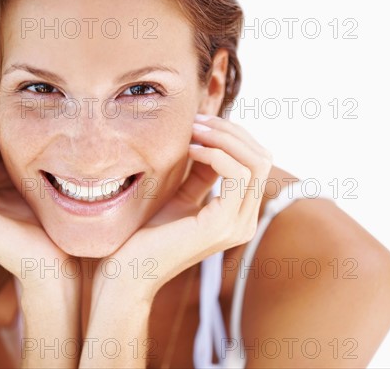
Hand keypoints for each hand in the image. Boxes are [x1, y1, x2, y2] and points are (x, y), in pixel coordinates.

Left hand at [92, 114, 272, 300]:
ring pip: (255, 163)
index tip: (199, 122)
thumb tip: (211, 138)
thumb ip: (202, 173)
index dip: (232, 135)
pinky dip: (215, 153)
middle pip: (261, 158)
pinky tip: (190, 149)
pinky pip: (237, 175)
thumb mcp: (181, 194)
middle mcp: (245, 221)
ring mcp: (237, 226)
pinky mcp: (222, 226)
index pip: (256, 162)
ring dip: (223, 138)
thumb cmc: (148, 233)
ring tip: (192, 130)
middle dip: (231, 131)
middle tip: (197, 120)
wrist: (128, 269)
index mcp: (239, 214)